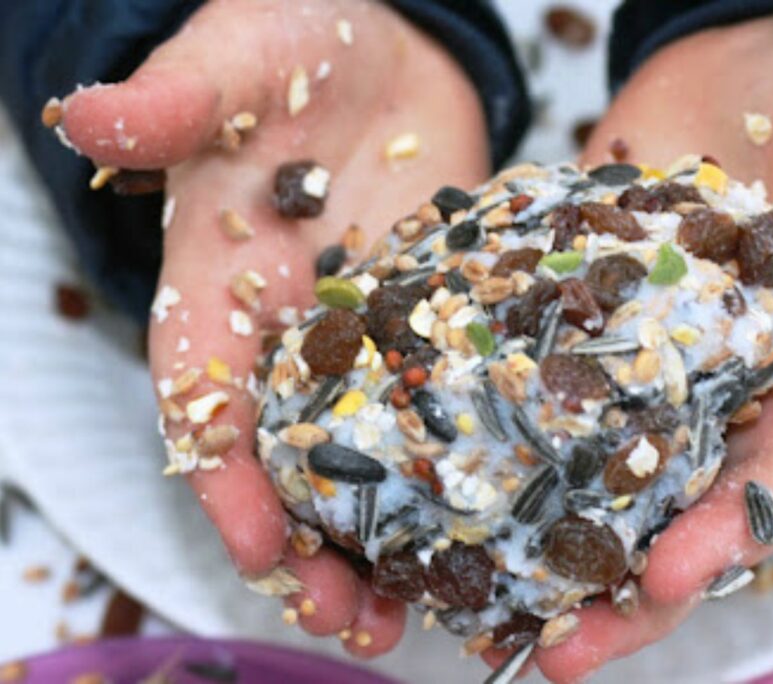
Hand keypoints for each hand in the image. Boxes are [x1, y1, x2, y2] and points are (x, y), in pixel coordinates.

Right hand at [59, 0, 488, 654]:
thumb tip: (92, 112)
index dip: (223, 475)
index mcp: (221, 282)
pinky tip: (496, 517)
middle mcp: (291, 327)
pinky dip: (461, 467)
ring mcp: (369, 332)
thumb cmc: (297, 35)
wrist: (387, 41)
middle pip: (288, 457)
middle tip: (355, 618)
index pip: (204, 394)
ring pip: (368, 455)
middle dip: (314, 543)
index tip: (260, 543)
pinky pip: (444, 405)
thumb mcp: (234, 56)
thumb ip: (177, 97)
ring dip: (389, 534)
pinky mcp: (437, 321)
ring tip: (425, 608)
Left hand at [497, 16, 772, 681]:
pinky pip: (531, 394)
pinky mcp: (573, 326)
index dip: (729, 534)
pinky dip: (492, 440)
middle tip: (560, 649)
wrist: (742, 74)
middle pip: (672, 511)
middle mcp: (712, 393)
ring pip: (593, 476)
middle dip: (624, 588)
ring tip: (482, 603)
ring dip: (544, 546)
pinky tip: (438, 478)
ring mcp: (636, 366)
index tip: (673, 575)